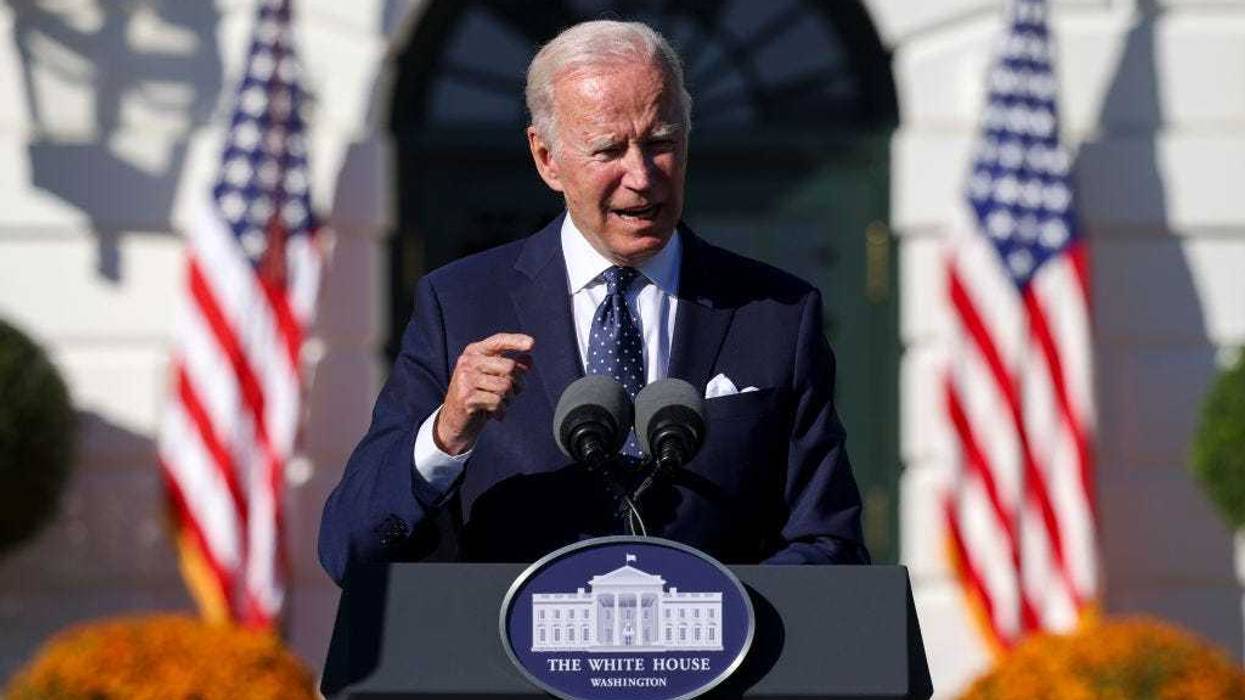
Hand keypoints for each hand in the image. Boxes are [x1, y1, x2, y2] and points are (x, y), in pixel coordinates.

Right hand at [434, 332, 533, 454]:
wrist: (454, 419)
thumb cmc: (479, 394)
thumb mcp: (495, 377)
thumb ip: (512, 367)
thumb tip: (529, 359)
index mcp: (475, 351)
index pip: (498, 341)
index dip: (516, 341)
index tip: (532, 344)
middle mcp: (468, 362)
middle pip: (509, 366)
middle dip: (519, 382)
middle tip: (514, 392)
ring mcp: (465, 379)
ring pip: (505, 386)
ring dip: (509, 399)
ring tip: (502, 403)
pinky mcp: (466, 397)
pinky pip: (497, 402)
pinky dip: (501, 410)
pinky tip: (494, 413)